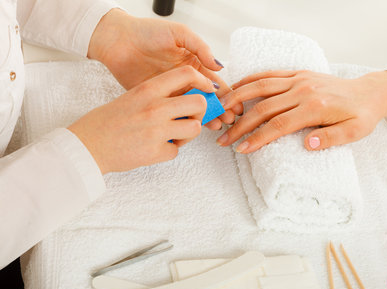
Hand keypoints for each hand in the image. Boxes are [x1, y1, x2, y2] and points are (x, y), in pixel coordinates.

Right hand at [68, 66, 214, 173]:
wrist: (87, 145)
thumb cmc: (108, 121)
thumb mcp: (134, 97)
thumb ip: (159, 95)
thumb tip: (187, 99)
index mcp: (148, 89)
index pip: (186, 74)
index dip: (204, 82)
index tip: (208, 90)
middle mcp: (155, 107)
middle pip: (199, 103)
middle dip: (202, 112)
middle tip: (192, 118)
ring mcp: (157, 131)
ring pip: (195, 128)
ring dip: (188, 133)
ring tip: (173, 136)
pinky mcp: (156, 152)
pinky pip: (177, 150)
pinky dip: (169, 151)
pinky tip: (154, 148)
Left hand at [87, 9, 239, 128]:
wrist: (117, 41)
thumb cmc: (145, 32)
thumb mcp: (178, 33)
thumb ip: (200, 48)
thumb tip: (218, 65)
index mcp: (193, 63)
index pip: (215, 82)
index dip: (227, 94)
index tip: (235, 106)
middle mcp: (184, 79)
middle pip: (208, 98)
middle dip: (221, 109)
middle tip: (230, 120)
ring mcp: (172, 91)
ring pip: (194, 108)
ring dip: (207, 117)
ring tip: (216, 126)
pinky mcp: (158, 99)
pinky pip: (175, 112)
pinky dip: (185, 120)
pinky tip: (194, 127)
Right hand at [216, 70, 386, 152]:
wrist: (370, 92)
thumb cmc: (361, 116)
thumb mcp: (354, 132)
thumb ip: (331, 138)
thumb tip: (307, 145)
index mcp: (315, 107)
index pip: (279, 124)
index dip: (257, 138)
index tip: (241, 149)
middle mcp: (304, 90)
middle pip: (263, 107)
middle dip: (240, 125)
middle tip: (223, 140)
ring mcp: (299, 79)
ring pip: (261, 86)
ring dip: (238, 98)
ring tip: (221, 112)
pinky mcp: (298, 73)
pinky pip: (269, 74)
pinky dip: (250, 80)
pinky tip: (236, 88)